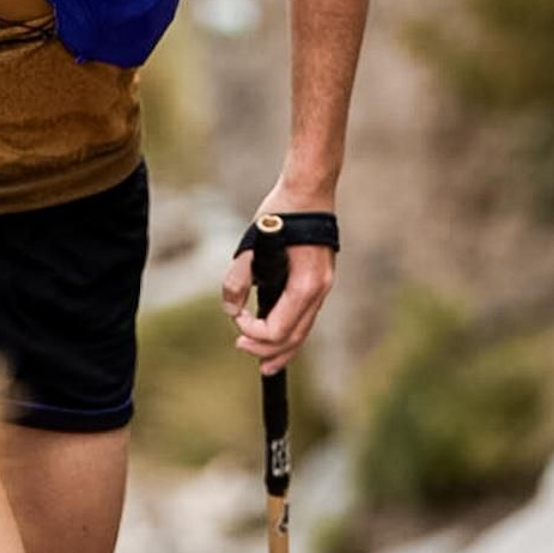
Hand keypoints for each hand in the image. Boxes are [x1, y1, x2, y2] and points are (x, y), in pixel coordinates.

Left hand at [220, 194, 336, 377]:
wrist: (309, 191)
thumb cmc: (281, 213)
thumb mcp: (249, 246)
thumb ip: (237, 280)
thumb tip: (230, 309)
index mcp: (305, 285)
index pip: (278, 329)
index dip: (252, 332)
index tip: (236, 319)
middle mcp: (319, 291)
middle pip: (295, 338)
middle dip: (269, 352)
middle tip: (244, 352)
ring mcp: (323, 287)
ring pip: (304, 330)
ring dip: (283, 348)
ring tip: (266, 362)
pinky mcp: (320, 280)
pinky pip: (306, 316)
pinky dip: (292, 331)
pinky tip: (278, 334)